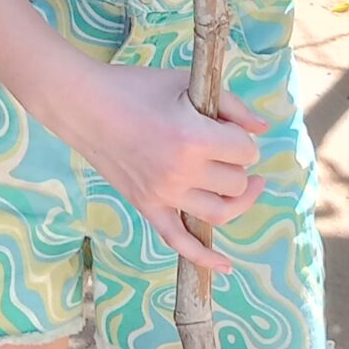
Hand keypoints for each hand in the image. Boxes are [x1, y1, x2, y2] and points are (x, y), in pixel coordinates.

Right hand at [54, 62, 266, 270]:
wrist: (84, 105)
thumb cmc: (136, 87)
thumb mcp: (186, 84)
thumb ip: (231, 105)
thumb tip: (264, 129)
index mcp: (193, 139)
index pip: (245, 151)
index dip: (241, 137)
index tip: (225, 126)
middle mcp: (181, 172)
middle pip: (236, 183)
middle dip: (236, 164)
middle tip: (221, 145)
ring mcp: (163, 194)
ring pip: (220, 213)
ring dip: (234, 200)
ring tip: (240, 185)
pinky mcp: (147, 206)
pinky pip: (179, 241)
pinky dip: (204, 257)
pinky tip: (226, 265)